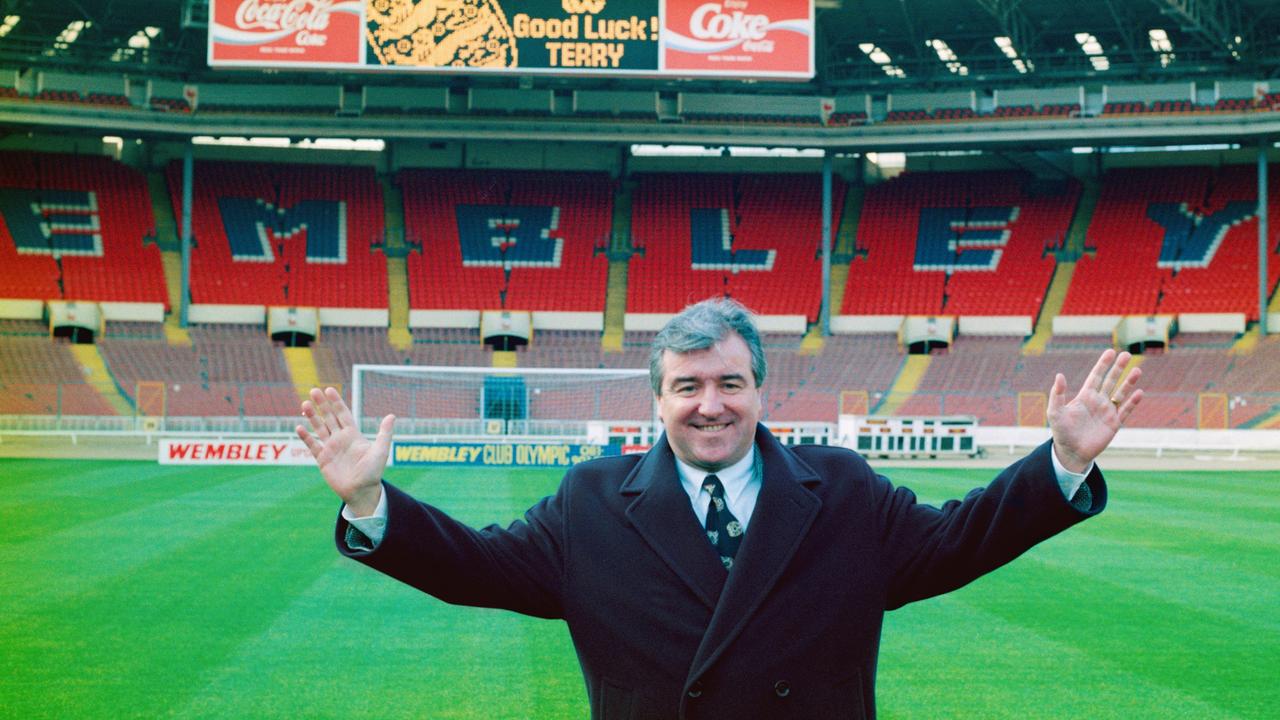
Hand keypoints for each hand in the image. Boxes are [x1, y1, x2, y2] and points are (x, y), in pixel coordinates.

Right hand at [296, 387, 394, 515]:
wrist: (362, 491)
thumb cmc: (373, 472)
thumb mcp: (380, 451)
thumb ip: (384, 433)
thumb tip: (391, 416)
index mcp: (353, 434)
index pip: (343, 414)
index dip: (336, 402)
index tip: (329, 390)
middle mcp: (340, 439)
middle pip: (329, 417)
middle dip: (322, 404)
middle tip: (313, 390)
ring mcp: (330, 448)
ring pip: (319, 428)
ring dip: (312, 417)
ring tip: (304, 404)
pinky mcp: (323, 460)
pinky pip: (312, 446)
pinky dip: (306, 437)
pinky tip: (299, 428)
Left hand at [1048, 349, 1143, 472]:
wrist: (1071, 452)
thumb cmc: (1061, 432)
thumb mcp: (1055, 412)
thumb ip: (1057, 394)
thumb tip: (1059, 375)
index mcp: (1085, 396)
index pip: (1096, 376)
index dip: (1103, 364)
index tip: (1111, 352)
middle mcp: (1098, 401)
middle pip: (1111, 381)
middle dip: (1118, 368)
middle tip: (1127, 354)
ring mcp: (1107, 412)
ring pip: (1121, 393)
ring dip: (1129, 382)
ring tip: (1137, 369)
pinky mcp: (1114, 424)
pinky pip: (1125, 411)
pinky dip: (1132, 402)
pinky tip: (1139, 392)